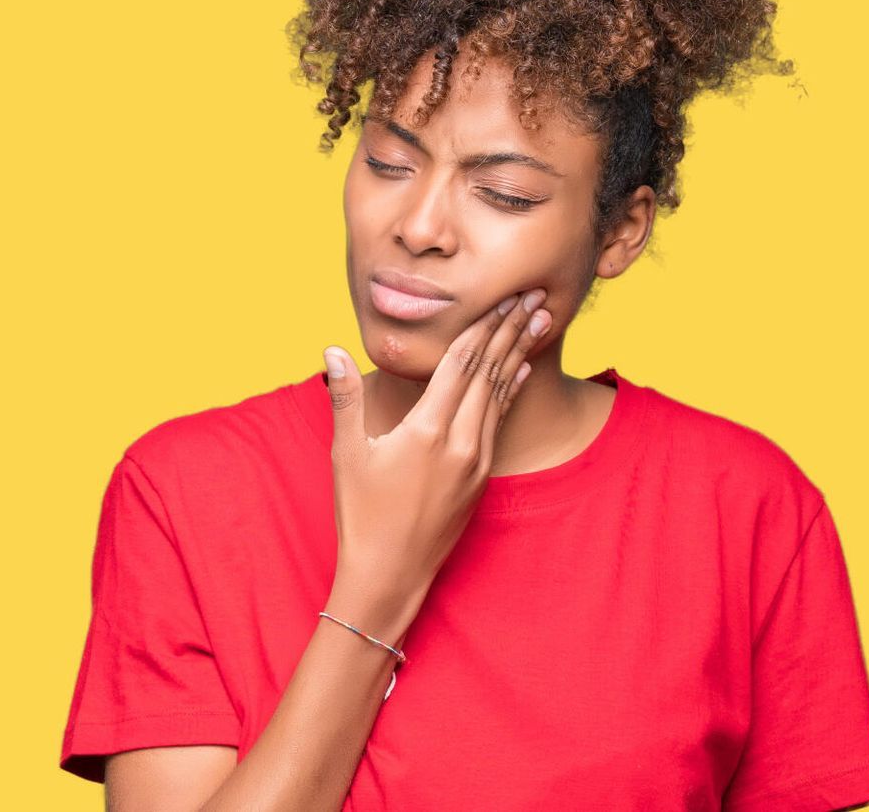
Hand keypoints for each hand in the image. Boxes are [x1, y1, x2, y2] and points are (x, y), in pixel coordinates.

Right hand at [320, 288, 549, 592]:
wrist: (390, 574)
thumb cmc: (361, 514)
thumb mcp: (347, 454)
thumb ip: (345, 398)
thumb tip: (331, 349)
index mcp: (428, 431)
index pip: (462, 364)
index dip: (484, 325)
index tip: (505, 296)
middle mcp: (462, 442)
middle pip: (491, 372)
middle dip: (511, 330)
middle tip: (533, 294)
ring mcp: (477, 461)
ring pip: (501, 394)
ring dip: (518, 353)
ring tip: (537, 321)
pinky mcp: (482, 477)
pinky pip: (500, 421)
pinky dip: (510, 390)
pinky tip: (520, 369)